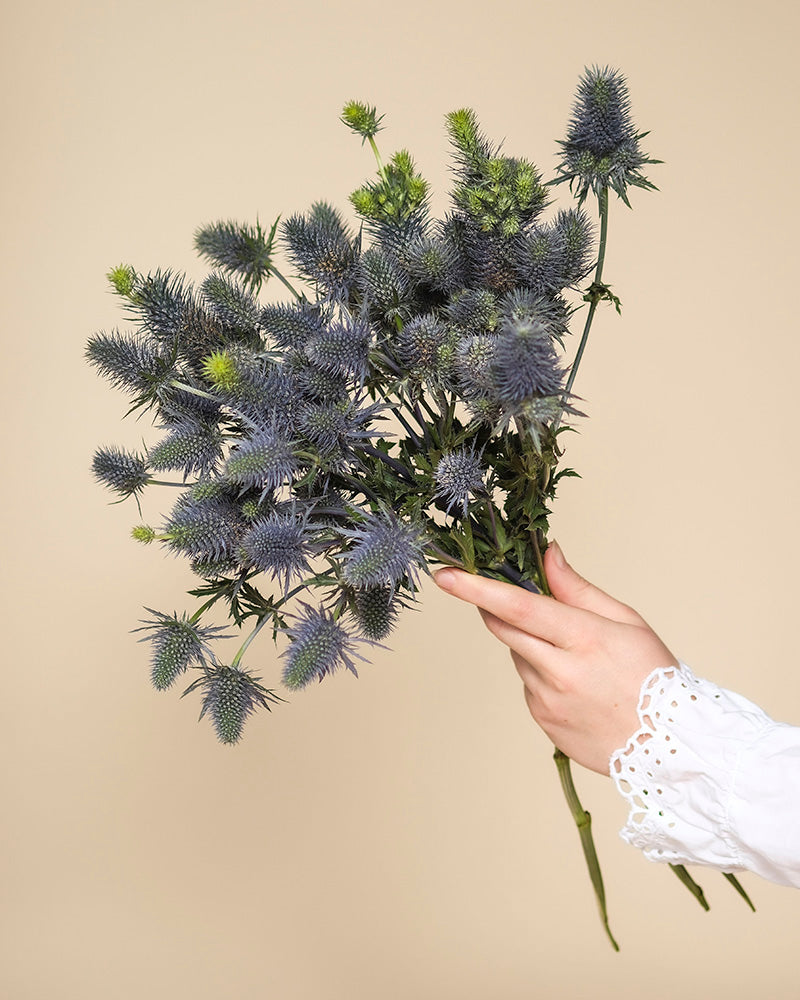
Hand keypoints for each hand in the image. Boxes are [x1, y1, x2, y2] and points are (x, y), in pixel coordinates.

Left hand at [433, 541, 676, 774]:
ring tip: (577, 658)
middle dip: (498, 608)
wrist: (671, 746)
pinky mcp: (543, 722)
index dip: (477, 588)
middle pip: (504, 628)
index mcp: (583, 639)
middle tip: (519, 600)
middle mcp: (559, 672)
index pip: (517, 607)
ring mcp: (547, 701)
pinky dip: (541, 675)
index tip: (445, 576)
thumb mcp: (625, 621)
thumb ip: (577, 588)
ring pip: (518, 656)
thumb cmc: (655, 676)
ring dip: (532, 645)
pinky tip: (577, 685)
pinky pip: (528, 685)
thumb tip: (547, 554)